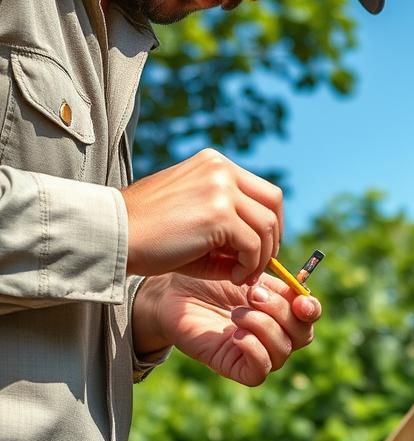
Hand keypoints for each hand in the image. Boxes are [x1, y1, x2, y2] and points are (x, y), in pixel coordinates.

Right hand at [122, 148, 282, 285]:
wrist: (112, 236)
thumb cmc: (151, 235)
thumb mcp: (198, 221)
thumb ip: (232, 227)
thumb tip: (268, 253)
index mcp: (214, 164)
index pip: (264, 190)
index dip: (270, 223)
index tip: (260, 248)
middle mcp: (220, 169)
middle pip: (273, 203)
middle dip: (273, 238)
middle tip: (258, 264)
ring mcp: (220, 188)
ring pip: (266, 225)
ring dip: (261, 256)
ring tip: (241, 274)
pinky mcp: (217, 213)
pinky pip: (252, 245)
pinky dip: (249, 265)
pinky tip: (232, 276)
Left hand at [134, 273, 320, 386]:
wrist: (173, 294)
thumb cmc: (209, 281)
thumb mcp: (249, 275)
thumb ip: (277, 285)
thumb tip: (300, 294)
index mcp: (281, 310)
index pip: (310, 316)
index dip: (311, 310)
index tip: (300, 300)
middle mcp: (273, 334)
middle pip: (302, 335)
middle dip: (281, 313)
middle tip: (253, 294)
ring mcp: (255, 352)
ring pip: (282, 351)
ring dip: (263, 328)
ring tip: (236, 313)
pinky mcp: (235, 367)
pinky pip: (260, 371)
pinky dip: (254, 351)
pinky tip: (235, 334)